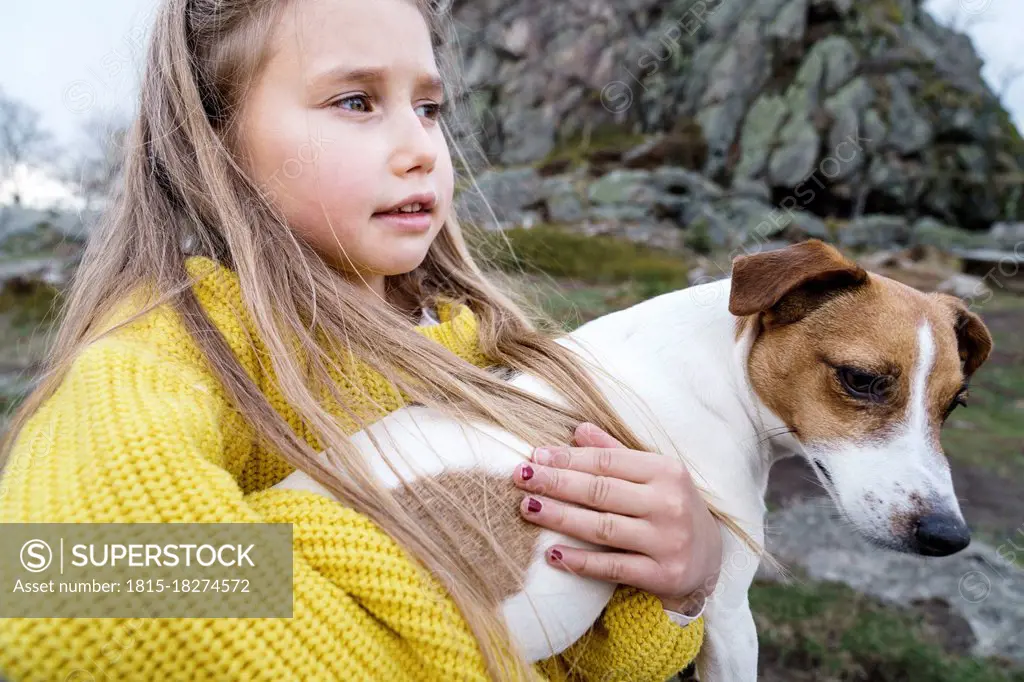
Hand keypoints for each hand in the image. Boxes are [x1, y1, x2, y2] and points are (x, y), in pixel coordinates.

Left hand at [513, 423, 721, 612]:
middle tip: (521, 476)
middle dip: (556, 482)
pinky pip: (613, 566)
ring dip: (560, 517)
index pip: (608, 461)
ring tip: (527, 508)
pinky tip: (553, 554)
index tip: (535, 456)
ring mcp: (668, 541)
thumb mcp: (653, 476)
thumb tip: (578, 429)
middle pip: (601, 491)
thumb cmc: (672, 508)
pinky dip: (581, 561)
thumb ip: (616, 453)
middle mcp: (669, 504)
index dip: (568, 458)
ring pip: (603, 527)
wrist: (711, 560)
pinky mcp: (663, 574)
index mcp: (666, 471)